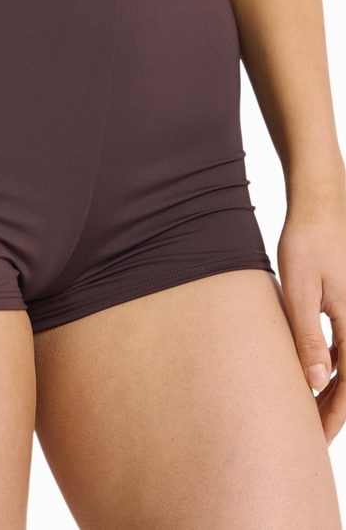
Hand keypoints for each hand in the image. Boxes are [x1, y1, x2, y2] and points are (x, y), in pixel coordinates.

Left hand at [277, 202, 345, 445]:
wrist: (321, 202)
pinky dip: (331, 364)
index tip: (313, 439)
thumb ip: (308, 334)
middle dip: (332, 409)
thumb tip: (316, 381)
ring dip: (330, 387)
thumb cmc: (307, 240)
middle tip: (308, 434)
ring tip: (305, 410)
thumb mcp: (299, 288)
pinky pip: (344, 344)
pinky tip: (312, 373)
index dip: (332, 415)